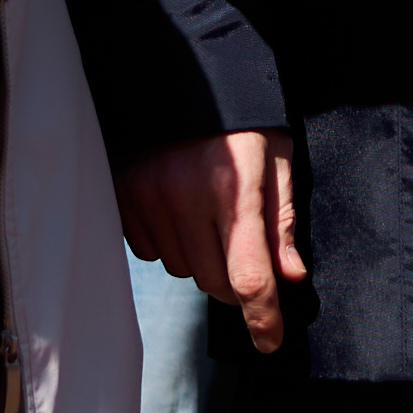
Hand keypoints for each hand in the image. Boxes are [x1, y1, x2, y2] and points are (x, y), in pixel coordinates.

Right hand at [117, 129, 299, 352]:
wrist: (181, 71)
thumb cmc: (240, 116)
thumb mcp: (276, 155)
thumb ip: (282, 218)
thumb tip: (290, 276)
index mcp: (231, 184)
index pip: (247, 273)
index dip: (262, 316)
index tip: (270, 341)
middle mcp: (183, 194)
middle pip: (213, 281)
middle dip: (235, 280)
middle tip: (244, 249)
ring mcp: (146, 195)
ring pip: (181, 269)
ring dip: (201, 259)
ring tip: (208, 214)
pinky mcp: (122, 195)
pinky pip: (151, 251)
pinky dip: (169, 242)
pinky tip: (178, 207)